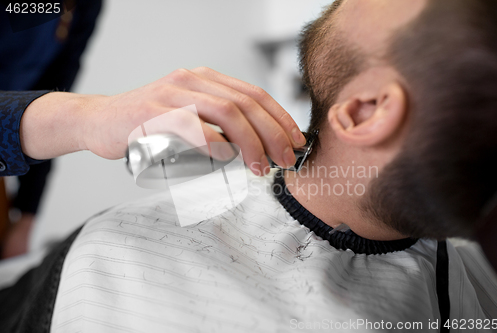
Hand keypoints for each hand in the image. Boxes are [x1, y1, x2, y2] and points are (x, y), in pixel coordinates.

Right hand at [21, 68, 305, 175]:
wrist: (100, 121)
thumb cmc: (149, 124)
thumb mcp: (189, 116)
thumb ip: (218, 124)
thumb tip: (258, 145)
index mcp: (206, 79)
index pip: (255, 94)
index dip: (280, 118)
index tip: (296, 142)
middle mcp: (192, 80)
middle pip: (247, 103)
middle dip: (274, 134)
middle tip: (285, 160)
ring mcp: (172, 94)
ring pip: (227, 112)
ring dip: (251, 142)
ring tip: (261, 167)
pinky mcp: (153, 113)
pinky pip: (192, 126)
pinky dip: (215, 143)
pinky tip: (227, 158)